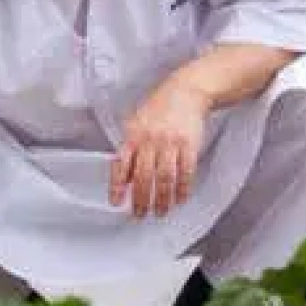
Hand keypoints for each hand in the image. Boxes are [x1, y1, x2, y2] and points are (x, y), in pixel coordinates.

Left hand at [111, 77, 211, 217]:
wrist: (185, 91)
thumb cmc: (157, 109)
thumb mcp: (136, 124)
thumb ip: (130, 150)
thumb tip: (126, 179)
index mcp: (133, 135)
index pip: (121, 164)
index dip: (117, 185)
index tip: (116, 202)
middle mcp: (150, 140)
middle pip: (144, 176)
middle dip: (141, 199)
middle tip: (140, 214)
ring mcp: (170, 142)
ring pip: (164, 178)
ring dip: (162, 199)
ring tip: (160, 212)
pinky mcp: (189, 144)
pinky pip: (185, 171)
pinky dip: (183, 188)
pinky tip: (180, 199)